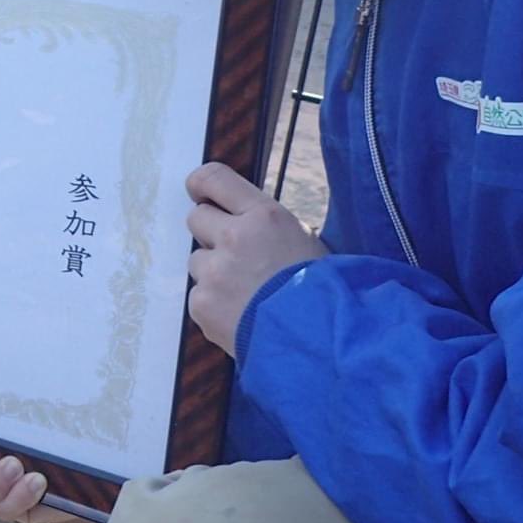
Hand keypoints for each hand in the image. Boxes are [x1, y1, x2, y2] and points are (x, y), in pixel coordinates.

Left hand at [185, 162, 326, 354]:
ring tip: (248, 293)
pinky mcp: (202, 304)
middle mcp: (233, 238)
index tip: (200, 192)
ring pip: (198, 261)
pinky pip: (199, 295)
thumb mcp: (305, 241)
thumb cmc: (325, 291)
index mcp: (263, 216)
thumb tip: (242, 219)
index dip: (201, 184)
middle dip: (212, 233)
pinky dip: (214, 304)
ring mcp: (214, 272)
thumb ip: (266, 227)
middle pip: (196, 218)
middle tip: (237, 254)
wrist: (324, 343)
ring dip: (214, 272)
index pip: (213, 178)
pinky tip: (243, 314)